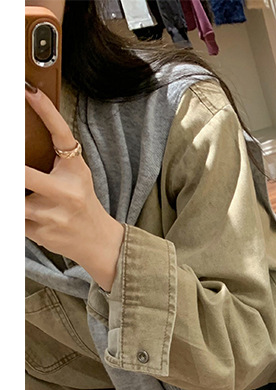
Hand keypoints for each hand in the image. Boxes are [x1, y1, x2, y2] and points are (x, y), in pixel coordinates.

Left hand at [25, 83, 123, 291]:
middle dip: (12, 171)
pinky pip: (14, 219)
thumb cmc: (82, 202)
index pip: (61, 136)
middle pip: (24, 175)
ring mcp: (50, 216)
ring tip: (24, 193)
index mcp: (75, 173)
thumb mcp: (77, 172)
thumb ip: (57, 150)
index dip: (46, 112)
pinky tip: (28, 213)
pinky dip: (14, 214)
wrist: (97, 242)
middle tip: (9, 165)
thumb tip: (30, 116)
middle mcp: (65, 194)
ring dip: (11, 195)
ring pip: (13, 200)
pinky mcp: (39, 233)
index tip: (30, 93)